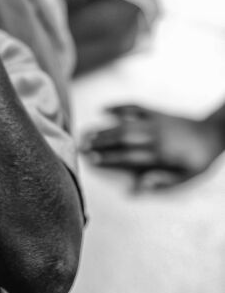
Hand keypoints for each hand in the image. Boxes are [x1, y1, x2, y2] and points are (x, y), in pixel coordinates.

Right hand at [82, 104, 224, 190]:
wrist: (214, 133)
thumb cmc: (200, 160)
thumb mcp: (187, 177)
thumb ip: (162, 182)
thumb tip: (138, 186)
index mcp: (161, 154)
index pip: (129, 156)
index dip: (109, 157)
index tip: (92, 160)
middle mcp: (154, 136)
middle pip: (122, 138)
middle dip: (100, 142)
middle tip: (81, 146)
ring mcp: (154, 121)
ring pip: (124, 123)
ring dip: (104, 128)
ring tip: (86, 133)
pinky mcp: (156, 112)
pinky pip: (134, 106)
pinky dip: (118, 107)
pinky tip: (104, 109)